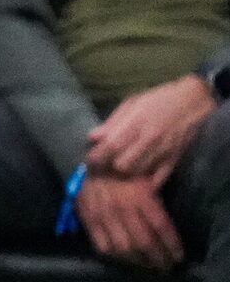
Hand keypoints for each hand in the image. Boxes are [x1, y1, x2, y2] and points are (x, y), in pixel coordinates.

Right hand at [76, 171, 184, 268]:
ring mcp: (103, 215)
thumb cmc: (127, 171)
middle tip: (166, 267)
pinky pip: (103, 246)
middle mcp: (122, 207)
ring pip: (124, 248)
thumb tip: (168, 232)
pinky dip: (117, 257)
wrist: (94, 164)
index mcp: (140, 194)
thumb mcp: (148, 179)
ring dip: (139, 262)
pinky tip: (126, 259)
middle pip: (144, 242)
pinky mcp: (88, 219)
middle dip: (158, 259)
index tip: (179, 257)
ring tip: (148, 266)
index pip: (161, 227)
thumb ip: (157, 204)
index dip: (172, 245)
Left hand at [89, 74, 216, 182]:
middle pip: (123, 165)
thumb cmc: (158, 100)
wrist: (192, 103)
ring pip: (138, 173)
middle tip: (102, 166)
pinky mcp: (174, 160)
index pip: (112, 146)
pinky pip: (158, 179)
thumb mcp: (131, 104)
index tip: (88, 161)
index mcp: (136, 123)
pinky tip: (137, 178)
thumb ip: (112, 122)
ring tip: (116, 170)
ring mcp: (163, 152)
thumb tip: (92, 137)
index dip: (97, 157)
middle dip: (109, 167)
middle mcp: (149, 140)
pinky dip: (146, 182)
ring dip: (125, 174)